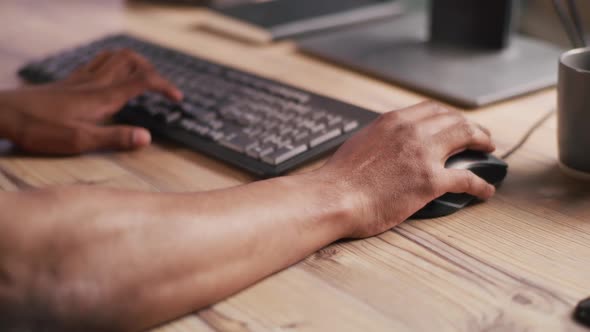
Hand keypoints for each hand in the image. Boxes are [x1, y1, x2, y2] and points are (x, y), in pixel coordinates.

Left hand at [0, 49, 181, 153]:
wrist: (4, 114)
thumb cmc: (40, 129)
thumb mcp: (80, 141)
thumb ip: (115, 138)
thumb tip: (147, 137)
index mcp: (102, 96)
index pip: (142, 81)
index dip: (164, 86)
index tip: (178, 98)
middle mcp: (94, 82)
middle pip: (130, 60)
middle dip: (151, 69)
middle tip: (160, 89)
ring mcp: (81, 79)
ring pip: (114, 57)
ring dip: (133, 63)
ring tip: (142, 79)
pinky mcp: (70, 81)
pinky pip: (98, 63)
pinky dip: (114, 64)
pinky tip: (111, 79)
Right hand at [318, 101, 496, 237]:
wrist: (334, 196)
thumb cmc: (341, 177)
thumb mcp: (361, 142)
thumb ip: (382, 138)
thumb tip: (390, 144)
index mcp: (394, 121)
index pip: (432, 109)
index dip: (450, 116)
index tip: (457, 122)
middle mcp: (412, 132)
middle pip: (454, 120)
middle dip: (472, 127)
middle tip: (481, 136)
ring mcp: (423, 155)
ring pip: (466, 138)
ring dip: (483, 144)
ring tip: (490, 152)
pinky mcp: (430, 182)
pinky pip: (467, 179)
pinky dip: (481, 185)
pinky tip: (486, 190)